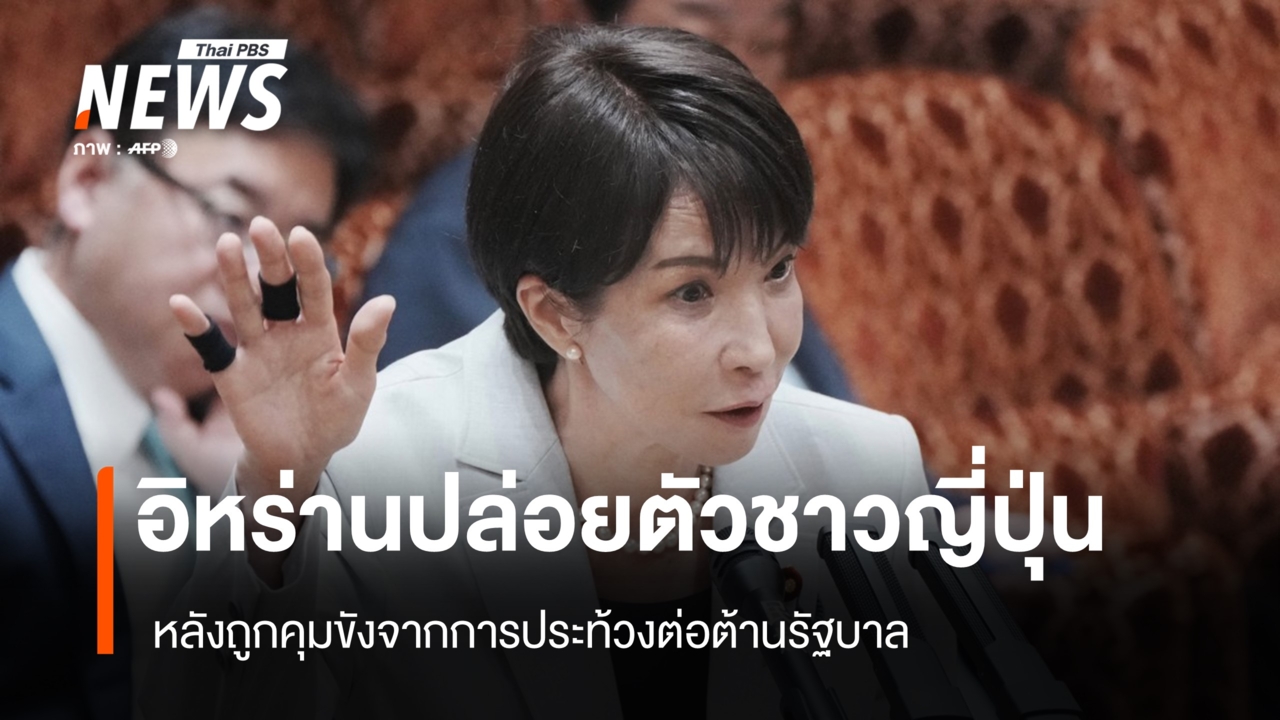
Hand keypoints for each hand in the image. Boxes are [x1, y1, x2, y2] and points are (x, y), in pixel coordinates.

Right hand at [169, 217, 394, 506]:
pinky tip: (181, 303)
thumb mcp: (358, 384)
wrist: (302, 458)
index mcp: (320, 331)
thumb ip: (367, 344)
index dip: (308, 263)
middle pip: (276, 288)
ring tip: (227, 245)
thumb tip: (388, 301)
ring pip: (243, 307)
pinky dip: (195, 327)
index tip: (300, 235)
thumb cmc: (335, 418)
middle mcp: (285, 332)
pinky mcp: (230, 374)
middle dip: (270, 259)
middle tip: (261, 226)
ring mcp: (256, 350)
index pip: (314, 289)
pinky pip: (210, 347)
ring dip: (234, 278)